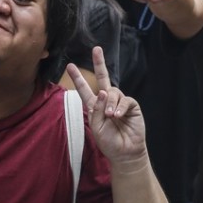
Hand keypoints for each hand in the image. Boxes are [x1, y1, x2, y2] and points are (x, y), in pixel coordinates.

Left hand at [67, 47, 146, 168]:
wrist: (124, 152)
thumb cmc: (109, 142)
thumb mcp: (96, 127)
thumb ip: (97, 109)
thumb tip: (104, 91)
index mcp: (95, 106)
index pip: (85, 89)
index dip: (78, 78)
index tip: (70, 66)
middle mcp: (107, 101)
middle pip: (103, 78)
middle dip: (99, 63)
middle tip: (96, 49)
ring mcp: (120, 103)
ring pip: (113, 92)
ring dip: (110, 103)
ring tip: (111, 117)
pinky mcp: (131, 106)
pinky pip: (125, 100)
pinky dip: (120, 107)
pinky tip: (118, 116)